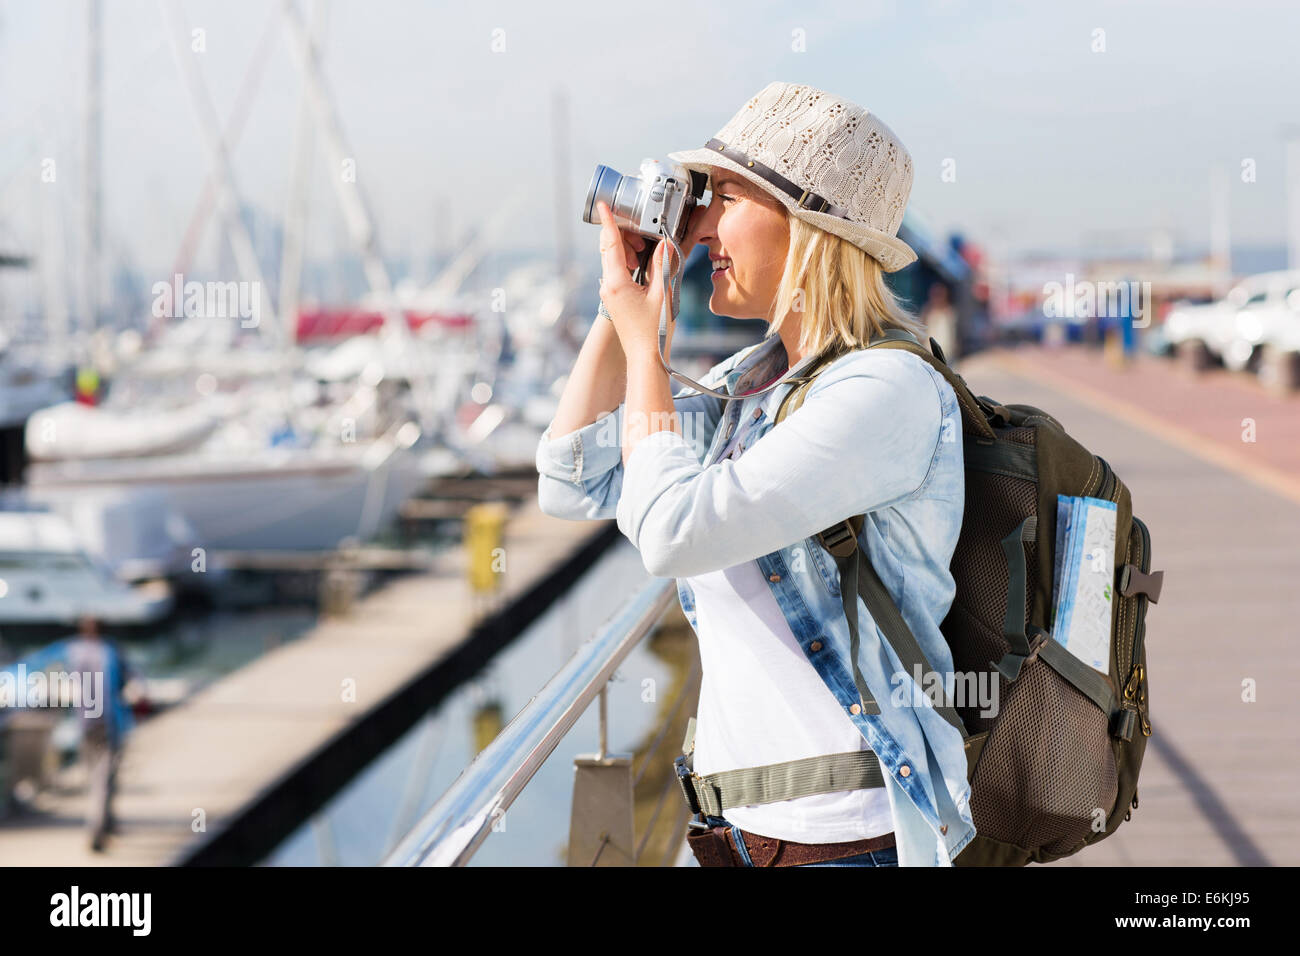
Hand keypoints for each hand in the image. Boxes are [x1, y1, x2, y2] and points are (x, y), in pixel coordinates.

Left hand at [596, 200, 676, 361]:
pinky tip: (642, 265)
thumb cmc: (655, 332)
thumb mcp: (664, 293)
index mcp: (617, 282)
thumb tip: (664, 244)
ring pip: (613, 260)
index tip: (604, 205)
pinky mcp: (615, 300)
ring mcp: (609, 294)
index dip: (609, 222)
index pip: (611, 244)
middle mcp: (608, 286)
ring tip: (646, 252)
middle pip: (609, 249)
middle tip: (643, 231)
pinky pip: (617, 272)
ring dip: (627, 249)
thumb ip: (663, 265)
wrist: (646, 358)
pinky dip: (628, 262)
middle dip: (624, 234)